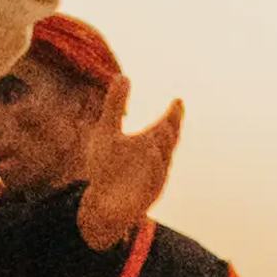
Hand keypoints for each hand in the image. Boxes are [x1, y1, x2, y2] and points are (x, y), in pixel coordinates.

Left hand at [78, 91, 183, 248]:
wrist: (100, 202)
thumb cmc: (106, 166)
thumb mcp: (107, 131)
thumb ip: (114, 105)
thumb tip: (123, 75)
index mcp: (149, 145)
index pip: (166, 127)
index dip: (173, 115)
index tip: (177, 101)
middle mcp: (155, 161)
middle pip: (167, 144)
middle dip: (171, 129)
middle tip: (173, 112)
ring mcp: (152, 179)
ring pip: (161, 163)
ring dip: (162, 148)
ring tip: (162, 129)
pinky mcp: (146, 197)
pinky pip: (152, 183)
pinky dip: (153, 170)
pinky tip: (151, 155)